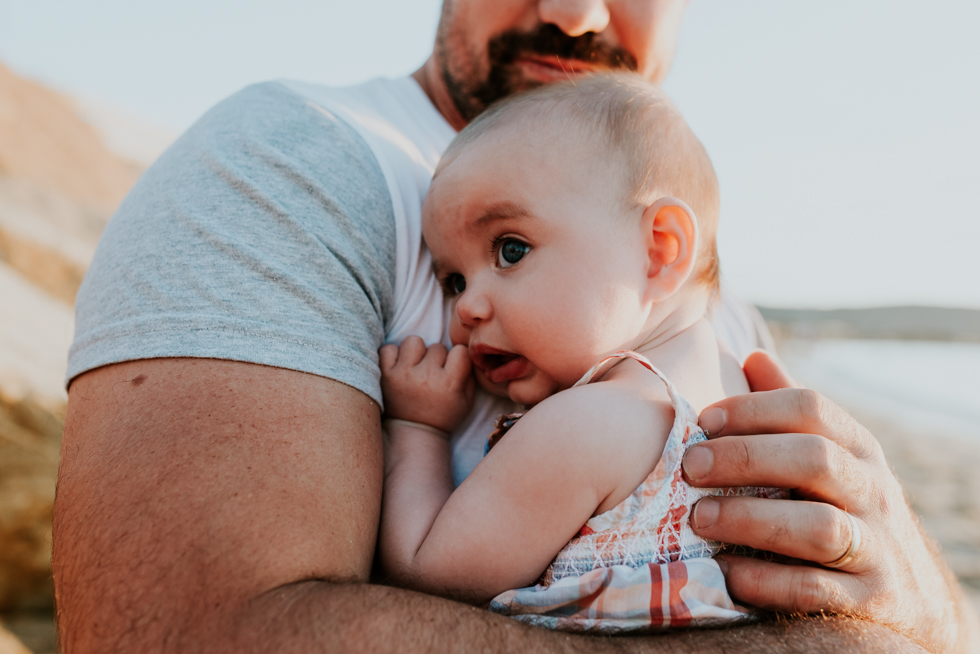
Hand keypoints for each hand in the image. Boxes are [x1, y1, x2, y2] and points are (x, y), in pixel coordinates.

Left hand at [380, 336, 474, 433]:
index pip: (460, 350)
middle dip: (437, 358)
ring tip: (416, 367)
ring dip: (416, 352)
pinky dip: (394, 355)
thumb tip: (466, 352)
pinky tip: (400, 367)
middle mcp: (426, 376)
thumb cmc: (443, 415)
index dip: (457, 358)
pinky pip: (388, 349)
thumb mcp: (467, 401)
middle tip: (433, 374)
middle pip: (437, 346)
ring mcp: (403, 374)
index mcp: (449, 383)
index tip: (452, 369)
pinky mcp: (386, 375)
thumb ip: (470, 375)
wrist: (414, 432)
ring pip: (413, 342)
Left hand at [682, 350, 972, 652]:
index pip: (811, 408)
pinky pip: (814, 590)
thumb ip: (789, 410)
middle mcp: (872, 491)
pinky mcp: (870, 602)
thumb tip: (752, 356)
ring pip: (819, 528)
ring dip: (750, 519)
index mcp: (856, 447)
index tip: (703, 420)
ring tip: (698, 519)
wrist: (911, 594)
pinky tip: (725, 571)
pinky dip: (766, 580)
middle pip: (814, 459)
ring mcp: (876, 547)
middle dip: (745, 458)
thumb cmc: (843, 506)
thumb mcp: (829, 454)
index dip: (753, 408)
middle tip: (689, 466)